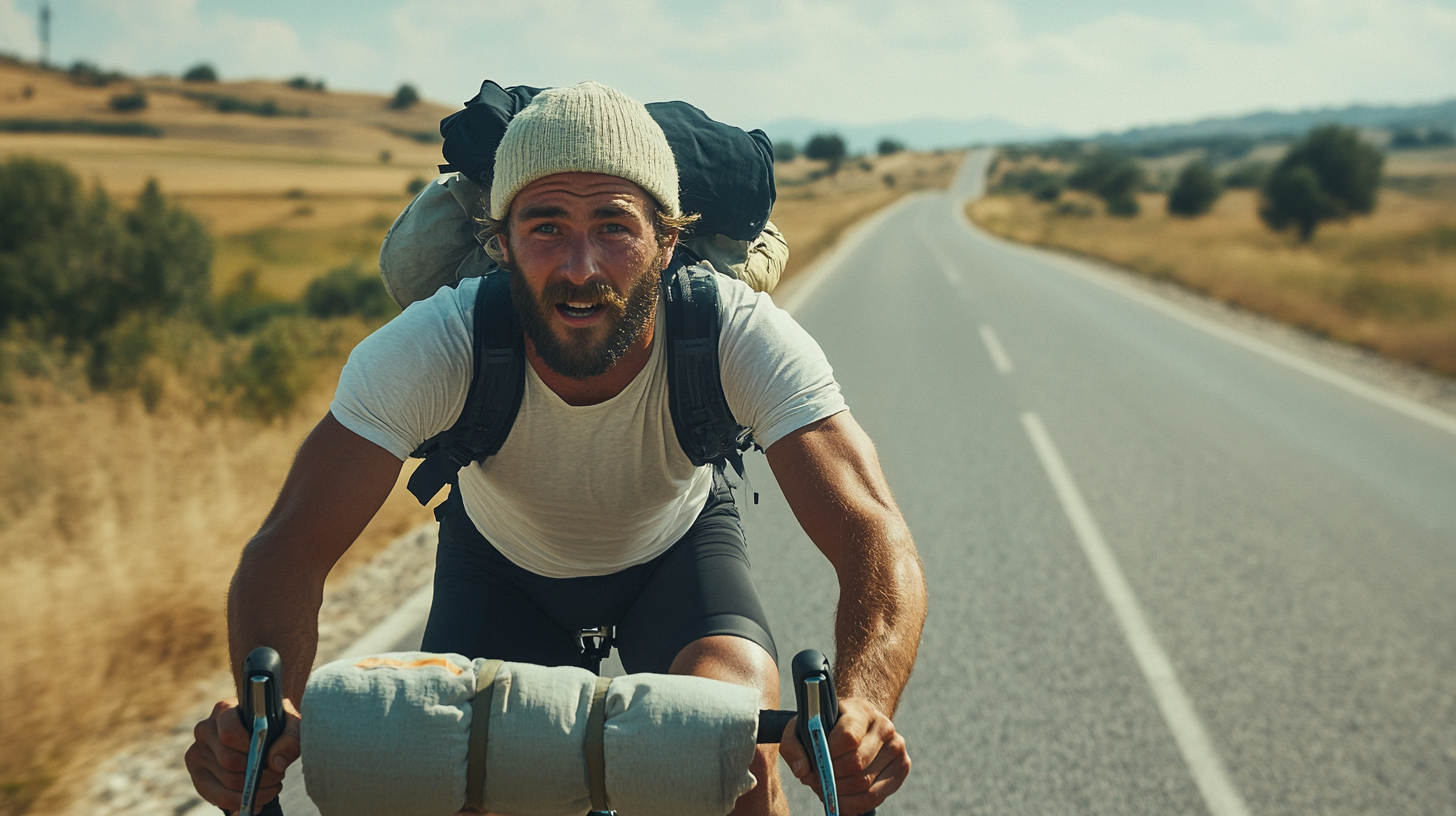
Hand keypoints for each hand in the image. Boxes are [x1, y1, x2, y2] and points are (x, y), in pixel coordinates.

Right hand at [185, 696, 301, 813]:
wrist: (264, 731)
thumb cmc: (276, 724)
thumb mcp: (291, 724)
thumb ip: (290, 740)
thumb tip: (276, 764)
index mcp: (224, 710)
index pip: (229, 733)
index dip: (250, 749)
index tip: (268, 756)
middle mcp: (205, 730)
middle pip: (229, 761)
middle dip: (259, 774)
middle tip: (278, 776)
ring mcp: (197, 754)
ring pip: (226, 782)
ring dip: (254, 791)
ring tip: (272, 787)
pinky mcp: (198, 776)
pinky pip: (217, 797)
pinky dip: (239, 803)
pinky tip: (256, 802)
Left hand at [779, 696, 909, 814]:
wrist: (856, 725)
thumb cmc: (826, 727)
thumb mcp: (803, 727)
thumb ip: (793, 745)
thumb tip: (803, 770)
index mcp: (862, 709)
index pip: (848, 737)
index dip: (829, 755)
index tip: (815, 762)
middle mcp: (884, 726)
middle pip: (856, 763)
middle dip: (831, 778)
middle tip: (815, 781)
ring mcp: (897, 747)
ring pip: (864, 783)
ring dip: (839, 793)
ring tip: (826, 788)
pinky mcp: (902, 767)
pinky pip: (875, 796)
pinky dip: (853, 804)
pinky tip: (840, 800)